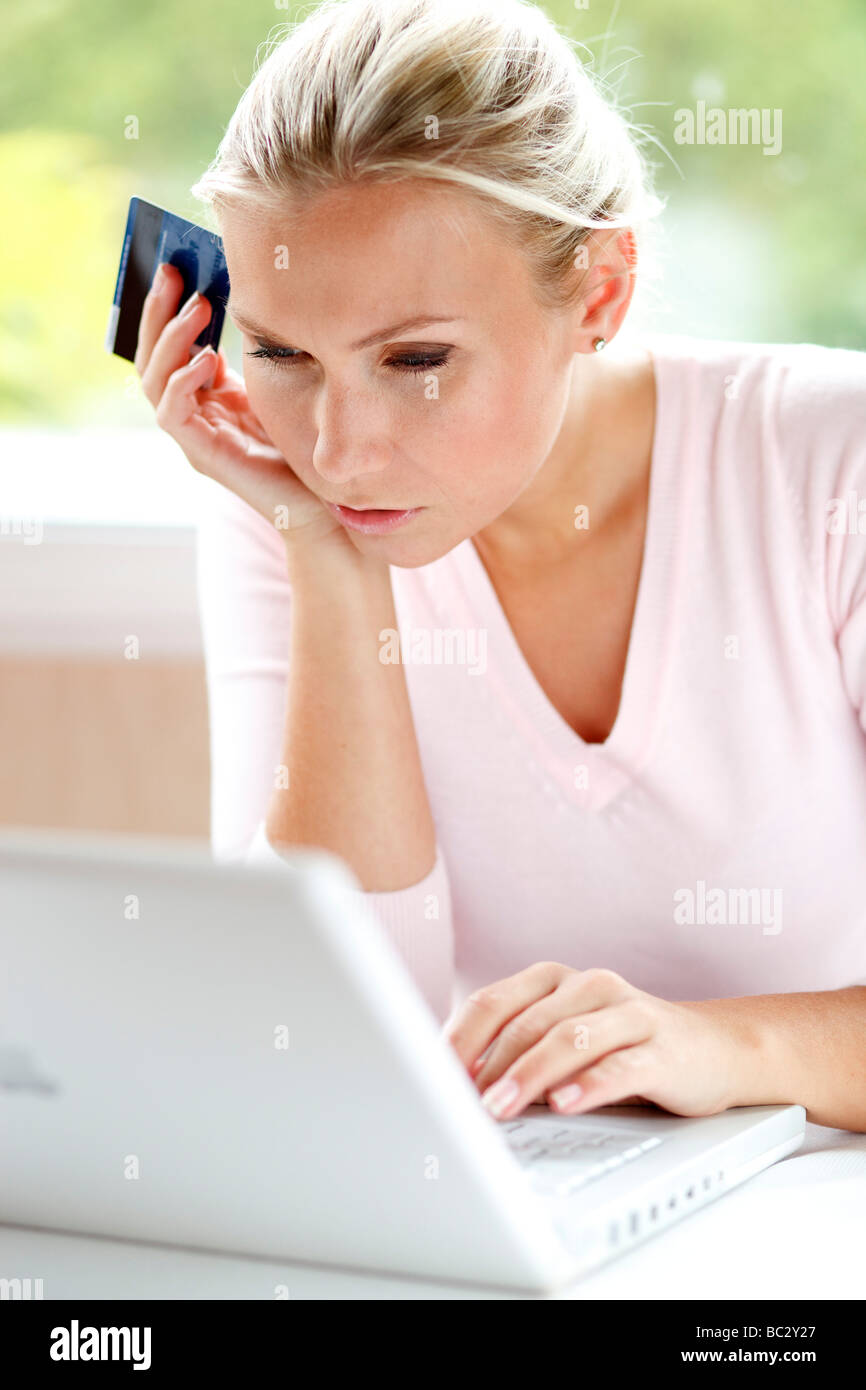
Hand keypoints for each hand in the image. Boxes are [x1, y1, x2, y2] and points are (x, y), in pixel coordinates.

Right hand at [135, 262, 348, 554]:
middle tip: (173, 272)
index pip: (170, 349)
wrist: (321, 504)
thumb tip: (247, 298)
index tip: (176, 268)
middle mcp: (194, 416)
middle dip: (159, 313)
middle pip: (153, 359)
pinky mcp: (203, 456)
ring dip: (170, 340)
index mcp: (208, 397)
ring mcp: (194, 437)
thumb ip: (257, 354)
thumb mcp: (277, 387)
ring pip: (155, 382)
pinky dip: (181, 382)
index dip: (167, 310)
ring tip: (195, 307)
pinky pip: (172, 414)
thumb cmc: (302, 447)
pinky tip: (204, 360)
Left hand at [444, 962, 753, 1120]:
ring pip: (569, 1040)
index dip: (460, 1040)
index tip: (432, 1076)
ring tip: (500, 1108)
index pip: (494, 1002)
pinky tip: (566, 1103)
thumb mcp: (566, 1038)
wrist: (715, 1050)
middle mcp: (592, 987)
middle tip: (460, 1102)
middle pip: (527, 1023)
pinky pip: (622, 1066)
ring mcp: (631, 1014)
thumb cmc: (624, 1047)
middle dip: (489, 1065)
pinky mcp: (664, 1050)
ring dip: (528, 1077)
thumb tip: (451, 1084)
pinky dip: (590, 1085)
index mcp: (557, 980)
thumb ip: (517, 1049)